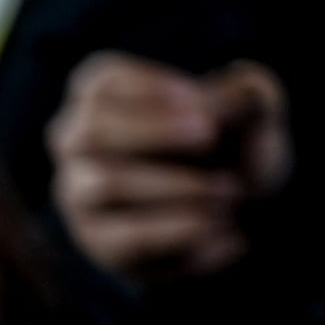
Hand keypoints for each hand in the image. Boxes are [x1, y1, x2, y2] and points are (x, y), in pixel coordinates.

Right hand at [51, 57, 290, 282]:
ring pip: (107, 184)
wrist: (238, 206)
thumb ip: (239, 98)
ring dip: (177, 185)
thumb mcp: (247, 109)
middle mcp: (77, 142)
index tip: (200, 100)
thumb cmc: (231, 140)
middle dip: (155, 131)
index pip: (103, 83)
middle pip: (92, 131)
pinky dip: (180, 230)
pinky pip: (128, 237)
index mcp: (103, 94)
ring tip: (231, 190)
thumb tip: (214, 110)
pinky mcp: (101, 242)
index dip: (152, 88)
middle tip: (210, 135)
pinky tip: (222, 228)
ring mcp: (80, 194)